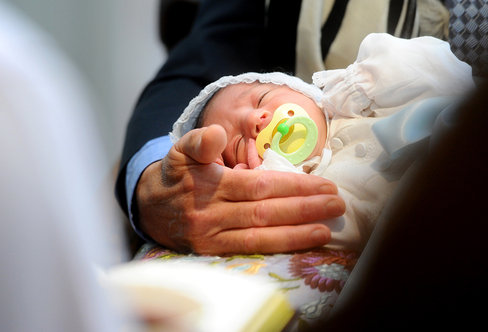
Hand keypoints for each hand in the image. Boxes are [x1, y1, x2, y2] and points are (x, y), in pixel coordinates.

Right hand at [135, 125, 344, 254]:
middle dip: (304, 209)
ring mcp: (212, 236)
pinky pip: (250, 250)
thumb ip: (199, 141)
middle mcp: (212, 213)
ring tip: (327, 228)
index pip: (259, 186)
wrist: (147, 207)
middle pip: (266, 212)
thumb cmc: (174, 176)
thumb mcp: (180, 151)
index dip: (294, 186)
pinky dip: (279, 247)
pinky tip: (303, 243)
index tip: (324, 185)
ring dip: (298, 233)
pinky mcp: (212, 252)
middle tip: (336, 204)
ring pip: (261, 235)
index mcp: (209, 185)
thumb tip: (218, 133)